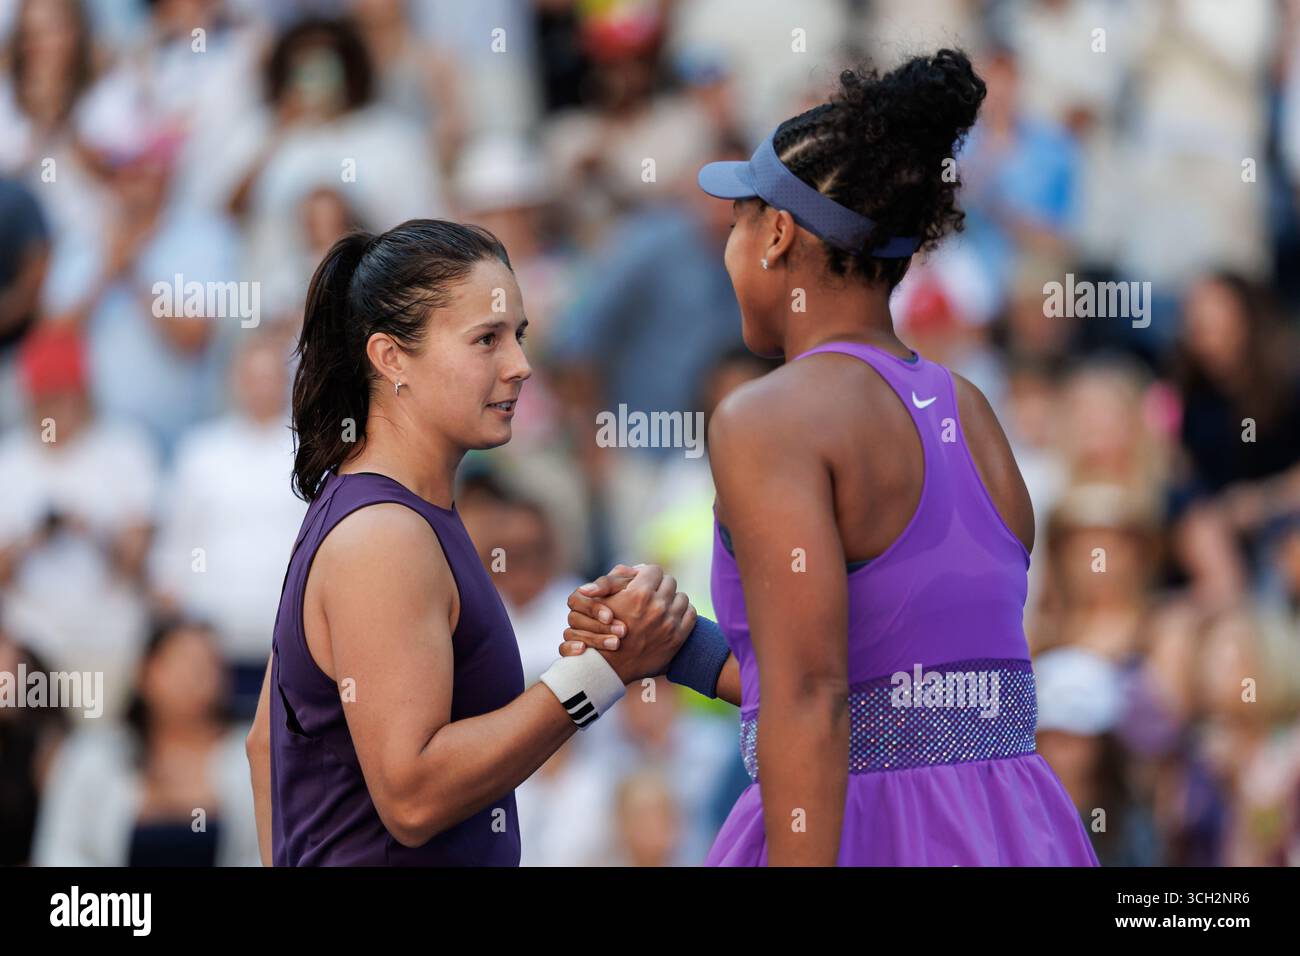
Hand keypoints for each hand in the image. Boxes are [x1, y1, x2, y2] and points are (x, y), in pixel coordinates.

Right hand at [561, 564, 695, 683]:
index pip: (654, 570)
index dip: (647, 575)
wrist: (609, 667)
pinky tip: (671, 617)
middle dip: (660, 587)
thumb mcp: (603, 599)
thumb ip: (617, 578)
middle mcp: (657, 606)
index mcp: (639, 593)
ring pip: (682, 597)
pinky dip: (682, 613)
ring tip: (661, 607)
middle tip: (652, 595)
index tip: (643, 582)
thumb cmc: (602, 629)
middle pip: (669, 582)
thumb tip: (638, 567)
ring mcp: (669, 623)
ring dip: (672, 600)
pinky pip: (691, 614)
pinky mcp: (678, 638)